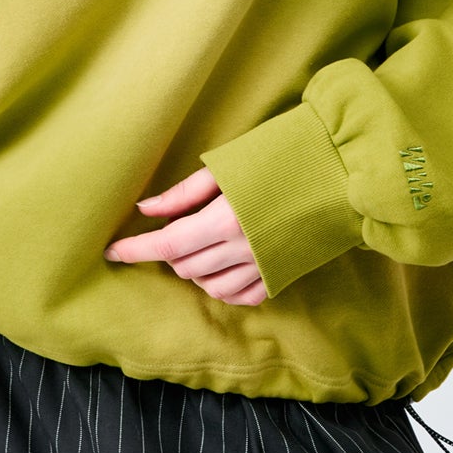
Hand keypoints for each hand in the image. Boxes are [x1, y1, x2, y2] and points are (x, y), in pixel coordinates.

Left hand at [105, 167, 268, 304]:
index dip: (135, 250)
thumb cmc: (283, 156)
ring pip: (208, 285)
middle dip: (168, 250)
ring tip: (198, 242)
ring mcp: (263, 267)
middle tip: (175, 224)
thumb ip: (184, 192)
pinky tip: (220, 265)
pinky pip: (240, 296)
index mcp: (226, 219)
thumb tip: (145, 209)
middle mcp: (243, 250)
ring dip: (192, 268)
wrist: (341, 171)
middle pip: (184, 266)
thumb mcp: (228, 166)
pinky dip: (221, 285)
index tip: (111, 252)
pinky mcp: (280, 276)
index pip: (167, 245)